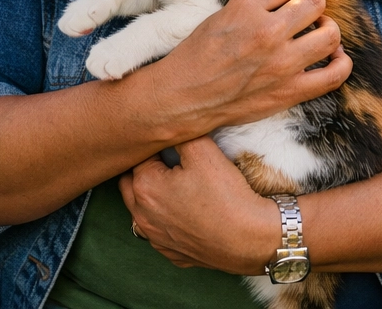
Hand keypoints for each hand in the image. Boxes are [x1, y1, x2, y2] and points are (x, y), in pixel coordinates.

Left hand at [120, 136, 280, 273]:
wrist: (250, 240)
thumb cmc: (225, 195)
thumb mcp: (202, 150)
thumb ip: (178, 134)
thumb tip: (169, 126)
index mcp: (144, 187)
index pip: (139, 157)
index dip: (156, 149)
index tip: (173, 148)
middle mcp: (142, 217)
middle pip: (131, 184)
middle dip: (146, 171)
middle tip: (171, 164)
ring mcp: (156, 240)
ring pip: (142, 211)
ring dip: (153, 198)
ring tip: (178, 188)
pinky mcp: (172, 255)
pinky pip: (162, 233)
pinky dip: (168, 222)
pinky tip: (188, 214)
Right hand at [134, 0, 350, 138]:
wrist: (184, 96)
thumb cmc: (198, 54)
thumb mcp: (222, 14)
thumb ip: (256, 4)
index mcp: (248, 7)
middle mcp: (268, 31)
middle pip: (315, 3)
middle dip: (312, 5)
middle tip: (305, 15)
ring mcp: (282, 63)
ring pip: (330, 34)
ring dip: (327, 29)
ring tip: (318, 32)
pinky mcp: (290, 91)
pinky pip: (334, 74)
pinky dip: (341, 63)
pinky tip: (335, 57)